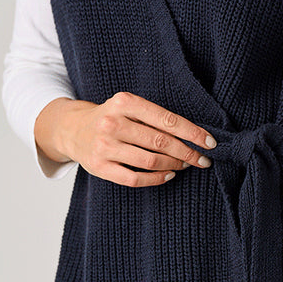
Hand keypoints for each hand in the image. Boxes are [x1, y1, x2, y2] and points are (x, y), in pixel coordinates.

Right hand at [56, 91, 216, 186]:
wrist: (72, 129)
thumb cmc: (111, 117)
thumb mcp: (128, 106)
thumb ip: (155, 117)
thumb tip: (194, 135)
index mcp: (124, 102)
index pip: (167, 119)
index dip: (192, 133)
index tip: (210, 143)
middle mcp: (113, 123)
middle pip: (161, 142)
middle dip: (187, 152)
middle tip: (202, 159)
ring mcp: (105, 146)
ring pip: (150, 160)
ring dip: (174, 165)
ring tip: (185, 165)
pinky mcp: (100, 167)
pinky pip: (135, 178)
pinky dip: (156, 179)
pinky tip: (168, 175)